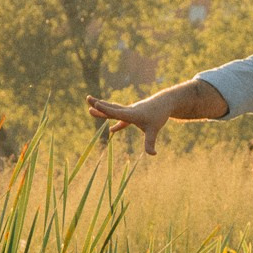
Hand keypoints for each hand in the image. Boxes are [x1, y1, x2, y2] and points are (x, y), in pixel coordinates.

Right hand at [87, 79, 227, 155]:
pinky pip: (121, 118)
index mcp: (131, 114)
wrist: (165, 103)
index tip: (95, 105)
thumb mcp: (154, 129)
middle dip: (99, 105)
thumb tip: (152, 154)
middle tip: (88, 99)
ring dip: (103, 109)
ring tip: (90, 108)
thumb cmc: (159, 115)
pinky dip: (116, 124)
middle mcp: (128, 111)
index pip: (116, 112)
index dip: (105, 110)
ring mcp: (129, 112)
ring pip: (113, 110)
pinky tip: (111, 130)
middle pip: (111, 108)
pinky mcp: (132, 115)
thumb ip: (150, 142)